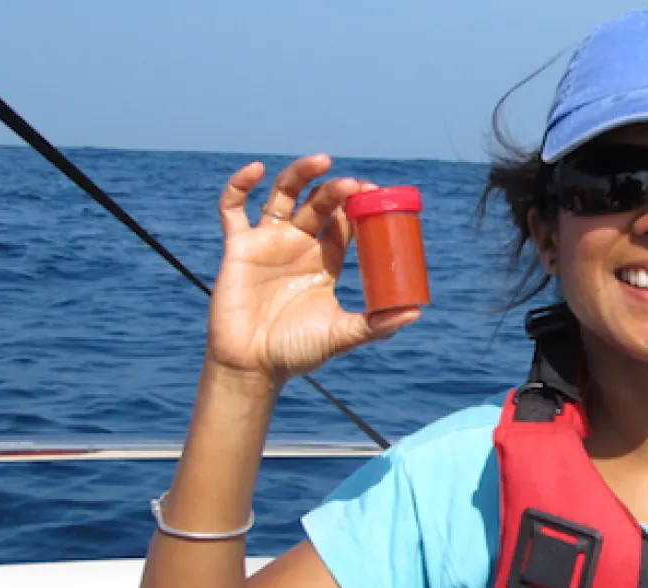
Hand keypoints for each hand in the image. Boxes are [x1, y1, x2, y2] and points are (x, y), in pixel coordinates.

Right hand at [206, 154, 419, 389]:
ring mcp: (267, 243)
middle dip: (336, 191)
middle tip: (354, 185)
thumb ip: (376, 325)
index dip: (358, 206)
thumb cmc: (297, 352)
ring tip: (322, 162)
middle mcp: (298, 246)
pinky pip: (232, 208)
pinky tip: (256, 169)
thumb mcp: (343, 334)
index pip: (344, 223)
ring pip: (282, 195)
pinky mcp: (237, 247)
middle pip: (318, 205)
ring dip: (300, 174)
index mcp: (324, 262)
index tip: (374, 194)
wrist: (253, 366)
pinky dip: (240, 185)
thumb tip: (415, 313)